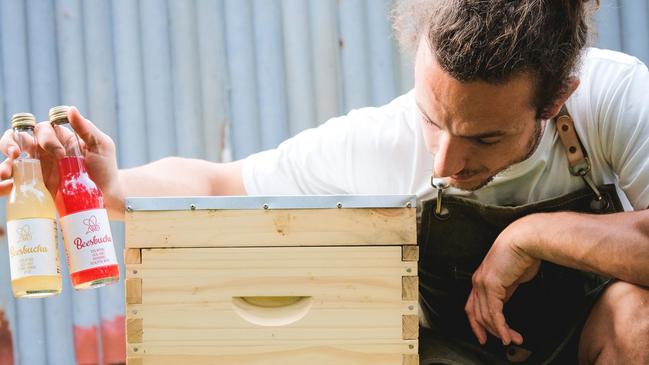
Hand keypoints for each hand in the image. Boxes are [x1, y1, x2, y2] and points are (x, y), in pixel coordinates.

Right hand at [0, 107, 122, 209]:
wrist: (107, 196)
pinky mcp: (34, 186)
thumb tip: (71, 109)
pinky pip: (13, 182)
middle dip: (9, 143)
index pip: (41, 128)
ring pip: (9, 160)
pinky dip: (3, 184)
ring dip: (3, 164)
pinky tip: (5, 186)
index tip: (57, 151)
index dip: (44, 136)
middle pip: (17, 139)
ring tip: (5, 173)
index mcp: (58, 138)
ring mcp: (37, 168)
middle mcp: (43, 150)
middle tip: (15, 155)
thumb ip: (86, 129)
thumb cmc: (105, 168)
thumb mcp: (101, 146)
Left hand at [465, 216, 541, 345]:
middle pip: (477, 314)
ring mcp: (482, 283)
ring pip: (486, 316)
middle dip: (491, 331)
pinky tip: (507, 336)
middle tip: (506, 341)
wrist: (525, 239)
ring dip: (500, 331)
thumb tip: (506, 301)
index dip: (477, 324)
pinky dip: (501, 327)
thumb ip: (506, 289)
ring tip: (513, 339)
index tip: (484, 336)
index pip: (472, 306)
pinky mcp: (491, 285)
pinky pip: (494, 313)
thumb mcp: (512, 276)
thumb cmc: (522, 253)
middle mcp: (477, 281)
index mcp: (481, 279)